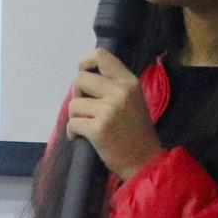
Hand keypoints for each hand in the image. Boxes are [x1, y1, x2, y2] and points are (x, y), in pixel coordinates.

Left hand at [66, 48, 163, 181]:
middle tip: (85, 108)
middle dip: (77, 94)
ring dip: (75, 116)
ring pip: (74, 103)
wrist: (145, 161)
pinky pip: (72, 123)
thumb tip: (83, 76)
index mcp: (129, 81)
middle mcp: (120, 92)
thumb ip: (112, 85)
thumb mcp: (132, 99)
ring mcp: (109, 110)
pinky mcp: (98, 128)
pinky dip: (72, 131)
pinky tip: (80, 136)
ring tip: (86, 125)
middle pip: (80, 79)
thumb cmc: (136, 130)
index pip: (101, 55)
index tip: (84, 74)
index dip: (85, 62)